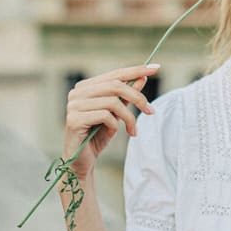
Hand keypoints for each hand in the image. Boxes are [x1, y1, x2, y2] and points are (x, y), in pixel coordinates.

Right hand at [64, 64, 159, 178]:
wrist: (82, 161)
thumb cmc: (98, 135)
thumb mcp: (117, 113)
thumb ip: (127, 96)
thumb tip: (142, 78)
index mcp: (86, 86)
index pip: (115, 74)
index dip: (136, 70)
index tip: (156, 68)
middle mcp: (77, 92)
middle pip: (115, 86)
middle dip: (137, 98)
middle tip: (150, 111)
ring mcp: (73, 105)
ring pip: (112, 102)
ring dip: (128, 117)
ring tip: (133, 130)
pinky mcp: (74, 119)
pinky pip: (105, 116)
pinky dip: (115, 125)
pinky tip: (114, 133)